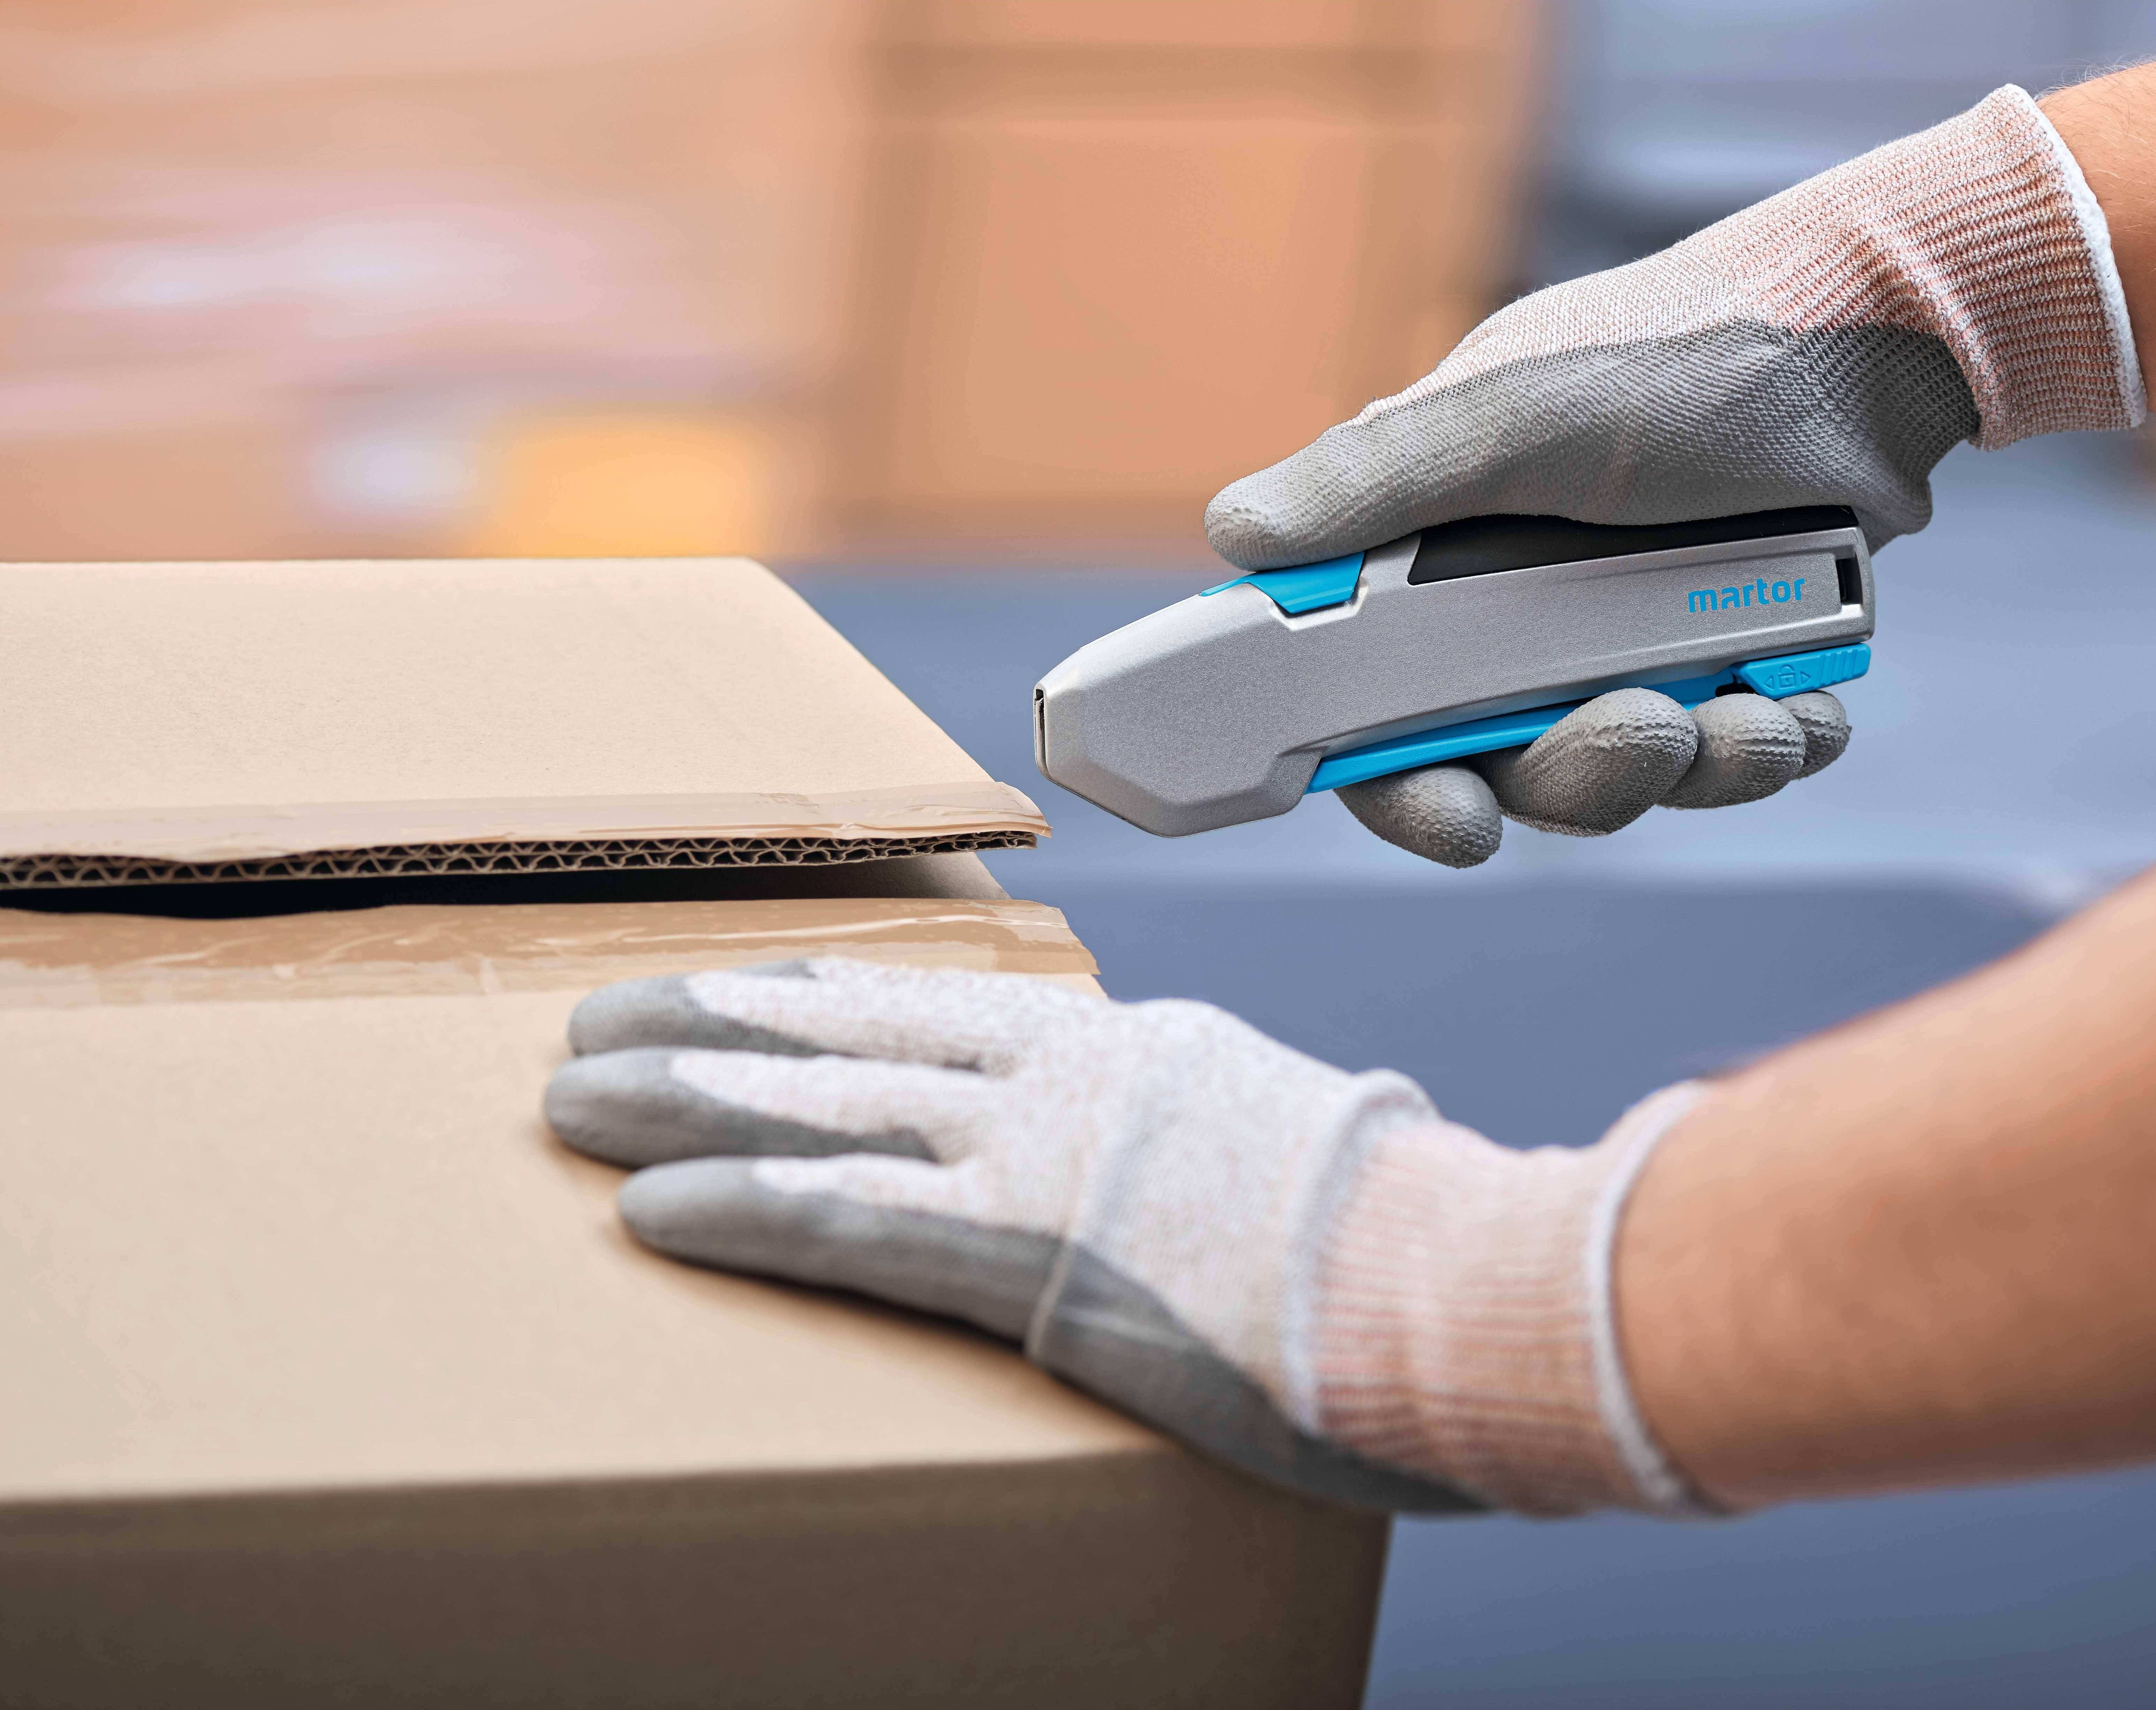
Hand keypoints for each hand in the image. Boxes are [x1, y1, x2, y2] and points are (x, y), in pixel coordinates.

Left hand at [545, 958, 1704, 1513]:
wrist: (1471, 1280)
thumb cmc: (1417, 1243)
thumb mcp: (1310, 1156)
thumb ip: (1227, 1146)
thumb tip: (1218, 1165)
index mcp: (1141, 1053)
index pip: (949, 1009)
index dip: (821, 998)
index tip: (734, 988)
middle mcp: (1078, 1079)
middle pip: (858, 1035)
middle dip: (712, 1023)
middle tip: (596, 1014)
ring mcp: (1053, 1157)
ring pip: (827, 1109)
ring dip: (685, 1101)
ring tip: (571, 1095)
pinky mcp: (1037, 1253)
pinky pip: (856, 1222)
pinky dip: (745, 1208)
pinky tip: (653, 1207)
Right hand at [1210, 86, 2133, 865]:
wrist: (1867, 344)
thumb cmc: (1679, 354)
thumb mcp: (1515, 405)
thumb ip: (1378, 480)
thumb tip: (1233, 534)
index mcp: (1437, 564)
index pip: (1373, 714)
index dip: (1400, 786)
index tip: (1457, 822)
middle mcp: (1520, 621)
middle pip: (1509, 771)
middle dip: (1582, 777)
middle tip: (1649, 732)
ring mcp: (1625, 647)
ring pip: (1627, 778)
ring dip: (1694, 769)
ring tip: (1758, 717)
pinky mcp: (1726, 662)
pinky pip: (1734, 756)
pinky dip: (1772, 743)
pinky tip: (1805, 701)